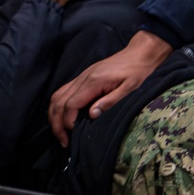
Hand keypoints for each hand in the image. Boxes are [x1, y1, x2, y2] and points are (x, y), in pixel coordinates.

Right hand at [48, 30, 172, 146]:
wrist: (139, 53)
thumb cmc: (137, 71)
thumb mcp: (130, 88)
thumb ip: (110, 101)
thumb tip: (92, 115)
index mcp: (93, 81)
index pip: (71, 103)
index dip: (68, 121)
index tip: (71, 136)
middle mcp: (83, 78)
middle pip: (58, 101)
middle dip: (56, 123)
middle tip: (63, 141)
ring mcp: (81, 77)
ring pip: (57, 96)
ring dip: (54, 115)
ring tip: (60, 132)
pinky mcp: (83, 78)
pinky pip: (63, 92)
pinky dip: (59, 106)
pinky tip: (64, 117)